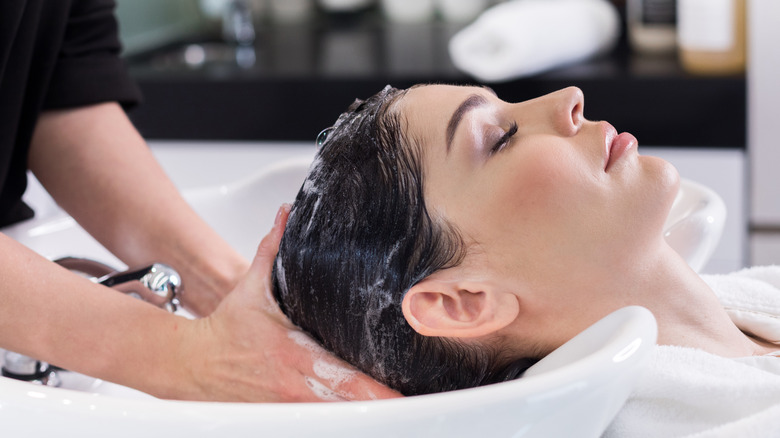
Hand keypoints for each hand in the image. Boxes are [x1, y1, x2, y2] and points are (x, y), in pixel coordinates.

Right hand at [186, 205, 400, 401]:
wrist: (189, 362)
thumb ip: (272, 249)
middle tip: (407, 406)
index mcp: (292, 353)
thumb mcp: (251, 286)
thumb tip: (286, 213)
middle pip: (345, 406)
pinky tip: (354, 417)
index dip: (375, 392)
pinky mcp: (273, 418)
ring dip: (358, 416)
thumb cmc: (226, 326)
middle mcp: (291, 386)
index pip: (344, 378)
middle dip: (378, 407)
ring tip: (392, 412)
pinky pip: (310, 422)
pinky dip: (332, 420)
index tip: (402, 396)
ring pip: (330, 419)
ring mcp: (283, 407)